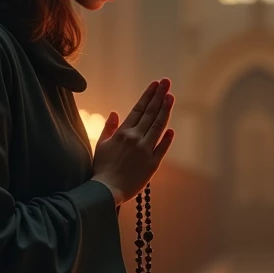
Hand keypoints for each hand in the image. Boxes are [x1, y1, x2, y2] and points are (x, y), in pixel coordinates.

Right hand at [91, 79, 174, 204]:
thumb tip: (114, 112)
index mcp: (123, 132)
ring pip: (158, 126)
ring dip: (165, 110)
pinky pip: (162, 148)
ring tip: (171, 96)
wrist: (106, 190)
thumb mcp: (101, 145)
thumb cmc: (101, 168)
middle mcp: (136, 138)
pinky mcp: (153, 164)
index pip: (138, 109)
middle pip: (151, 113)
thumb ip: (109, 128)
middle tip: (166, 82)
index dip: (148, 95)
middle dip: (159, 96)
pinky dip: (167, 138)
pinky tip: (171, 129)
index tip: (155, 84)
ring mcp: (145, 150)